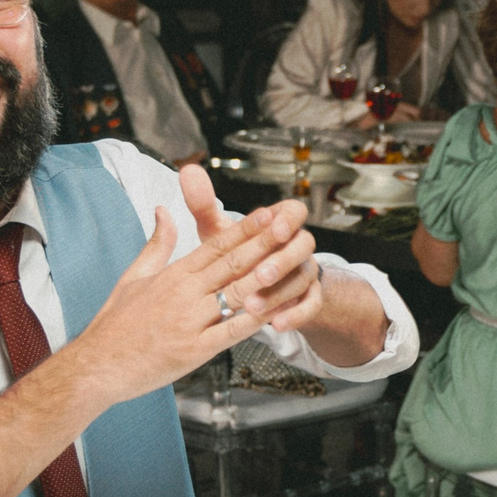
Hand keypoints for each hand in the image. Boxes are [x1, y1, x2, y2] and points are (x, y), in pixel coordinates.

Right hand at [70, 199, 322, 400]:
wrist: (96, 365)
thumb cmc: (115, 324)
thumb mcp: (133, 277)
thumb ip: (156, 245)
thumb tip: (164, 211)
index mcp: (172, 275)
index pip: (214, 246)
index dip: (244, 229)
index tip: (267, 214)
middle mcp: (183, 294)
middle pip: (232, 264)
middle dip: (264, 245)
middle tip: (290, 228)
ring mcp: (190, 322)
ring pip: (237, 295)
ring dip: (267, 279)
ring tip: (292, 264)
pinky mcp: (194, 350)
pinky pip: (231, 332)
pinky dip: (254, 321)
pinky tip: (276, 311)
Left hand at [179, 167, 329, 333]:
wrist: (261, 285)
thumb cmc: (237, 255)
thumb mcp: (219, 232)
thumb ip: (203, 205)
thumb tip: (188, 172)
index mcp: (280, 224)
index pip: (294, 212)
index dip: (286, 218)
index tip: (273, 225)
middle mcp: (296, 246)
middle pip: (302, 246)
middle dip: (280, 261)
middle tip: (258, 273)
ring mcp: (304, 273)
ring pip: (302, 280)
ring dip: (279, 293)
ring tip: (253, 306)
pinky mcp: (307, 299)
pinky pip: (309, 306)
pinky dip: (295, 315)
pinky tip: (277, 324)